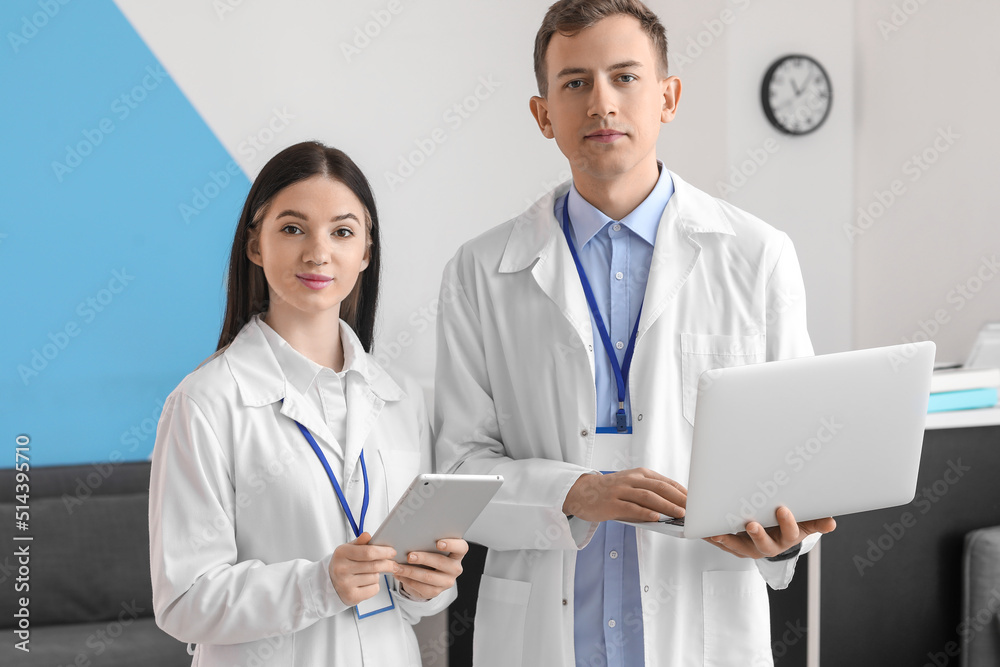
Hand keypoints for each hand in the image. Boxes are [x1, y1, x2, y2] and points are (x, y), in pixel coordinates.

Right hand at [329, 532, 399, 605]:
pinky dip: (374, 586)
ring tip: (369, 573)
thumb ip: (360, 542)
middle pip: (374, 566)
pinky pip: (373, 589)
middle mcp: (342, 569)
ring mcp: (346, 584)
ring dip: (377, 575)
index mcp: (341, 554)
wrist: (330, 583)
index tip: (392, 552)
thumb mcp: (348, 549)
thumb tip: (368, 535)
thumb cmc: (343, 564)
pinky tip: (366, 583)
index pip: (368, 552)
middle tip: (394, 564)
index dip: (384, 552)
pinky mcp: (352, 596)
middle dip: (388, 564)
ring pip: (375, 578)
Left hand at [394, 538, 468, 600]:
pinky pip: (421, 587)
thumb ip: (428, 542)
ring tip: (397, 567)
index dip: (452, 545)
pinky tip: (399, 575)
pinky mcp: (436, 591)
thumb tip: (412, 536)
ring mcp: (447, 581)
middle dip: (423, 558)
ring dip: (410, 571)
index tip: (438, 543)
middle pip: (441, 562)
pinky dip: (407, 580)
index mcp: (457, 553)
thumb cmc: (431, 554)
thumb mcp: (432, 547)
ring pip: (428, 576)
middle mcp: (455, 568)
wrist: (428, 575)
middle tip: (409, 556)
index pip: (461, 548)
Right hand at [562, 468, 686, 522]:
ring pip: (647, 497)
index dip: (681, 491)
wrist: (583, 492)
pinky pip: (631, 508)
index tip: (694, 500)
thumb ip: (650, 491)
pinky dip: (645, 513)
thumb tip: (674, 505)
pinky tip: (656, 517)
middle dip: (678, 497)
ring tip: (679, 513)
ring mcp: (621, 491)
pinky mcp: (612, 504)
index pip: (665, 481)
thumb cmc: (611, 490)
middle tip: (692, 507)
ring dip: (666, 505)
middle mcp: (631, 480)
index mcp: (639, 474)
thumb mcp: (632, 484)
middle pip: (659, 487)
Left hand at [703, 506, 835, 558]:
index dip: (788, 523)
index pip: (791, 533)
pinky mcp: (734, 545)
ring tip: (718, 533)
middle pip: (762, 544)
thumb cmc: (788, 526)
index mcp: (787, 538)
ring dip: (727, 540)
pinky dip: (711, 536)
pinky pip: (722, 542)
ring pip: (737, 546)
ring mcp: (749, 547)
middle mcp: (767, 547)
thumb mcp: (805, 524)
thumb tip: (831, 523)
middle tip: (751, 524)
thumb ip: (816, 522)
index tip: (784, 509)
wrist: (774, 537)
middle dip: (757, 534)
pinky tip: (702, 529)